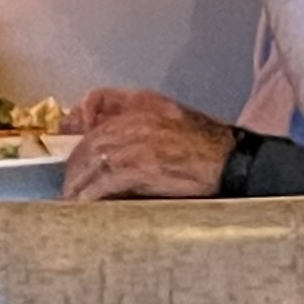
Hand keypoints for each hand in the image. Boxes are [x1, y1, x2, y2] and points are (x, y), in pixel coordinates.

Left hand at [62, 90, 234, 199]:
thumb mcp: (173, 116)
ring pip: (91, 159)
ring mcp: (138, 142)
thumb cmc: (208, 145)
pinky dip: (90, 194)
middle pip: (91, 137)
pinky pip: (103, 180)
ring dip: (78, 182)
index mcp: (146, 103)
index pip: (99, 99)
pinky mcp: (141, 167)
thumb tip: (109, 127)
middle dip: (75, 163)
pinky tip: (86, 205)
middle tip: (70, 183)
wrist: (233, 162)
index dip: (79, 120)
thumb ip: (142, 114)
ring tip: (74, 198)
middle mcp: (137, 118)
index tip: (69, 139)